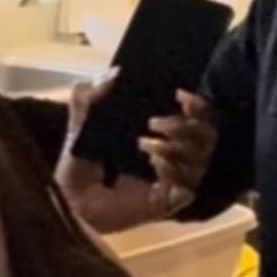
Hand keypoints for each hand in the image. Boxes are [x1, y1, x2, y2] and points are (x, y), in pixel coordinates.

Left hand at [55, 82, 216, 234]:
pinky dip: (174, 170)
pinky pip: (189, 186)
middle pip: (206, 136)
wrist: (70, 202)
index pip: (197, 116)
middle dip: (185, 125)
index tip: (181, 96)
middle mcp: (176, 154)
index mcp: (162, 132)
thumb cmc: (81, 163)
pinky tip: (155, 164)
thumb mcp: (80, 124)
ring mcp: (176, 180)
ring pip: (201, 159)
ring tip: (146, 145)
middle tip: (155, 123)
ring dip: (176, 146)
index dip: (197, 105)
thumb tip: (112, 74)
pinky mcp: (171, 202)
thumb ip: (88, 96)